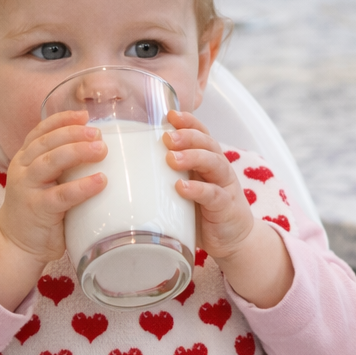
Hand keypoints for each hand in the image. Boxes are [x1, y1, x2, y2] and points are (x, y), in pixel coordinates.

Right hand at [0, 111, 105, 308]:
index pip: (40, 132)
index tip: (84, 114)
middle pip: (47, 142)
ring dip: (77, 152)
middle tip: (98, 133)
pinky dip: (82, 186)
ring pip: (51, 161)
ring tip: (101, 149)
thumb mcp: (47, 182)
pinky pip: (61, 195)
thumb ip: (65, 167)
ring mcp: (28, 188)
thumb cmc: (40, 210)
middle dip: (73, 133)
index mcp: (25, 159)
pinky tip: (100, 181)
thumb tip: (105, 150)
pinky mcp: (38, 209)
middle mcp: (23, 169)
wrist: (17, 244)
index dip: (61, 120)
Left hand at [164, 110, 292, 306]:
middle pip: (209, 143)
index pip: (202, 133)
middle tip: (166, 137)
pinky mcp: (226, 208)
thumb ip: (166, 177)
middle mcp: (219, 169)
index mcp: (208, 161)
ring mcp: (225, 187)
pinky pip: (214, 195)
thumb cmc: (202, 211)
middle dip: (188, 136)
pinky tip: (182, 188)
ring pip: (215, 163)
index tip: (170, 114)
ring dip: (193, 157)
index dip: (189, 122)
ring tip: (171, 159)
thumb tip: (123, 168)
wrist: (233, 240)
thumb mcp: (185, 189)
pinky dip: (198, 190)